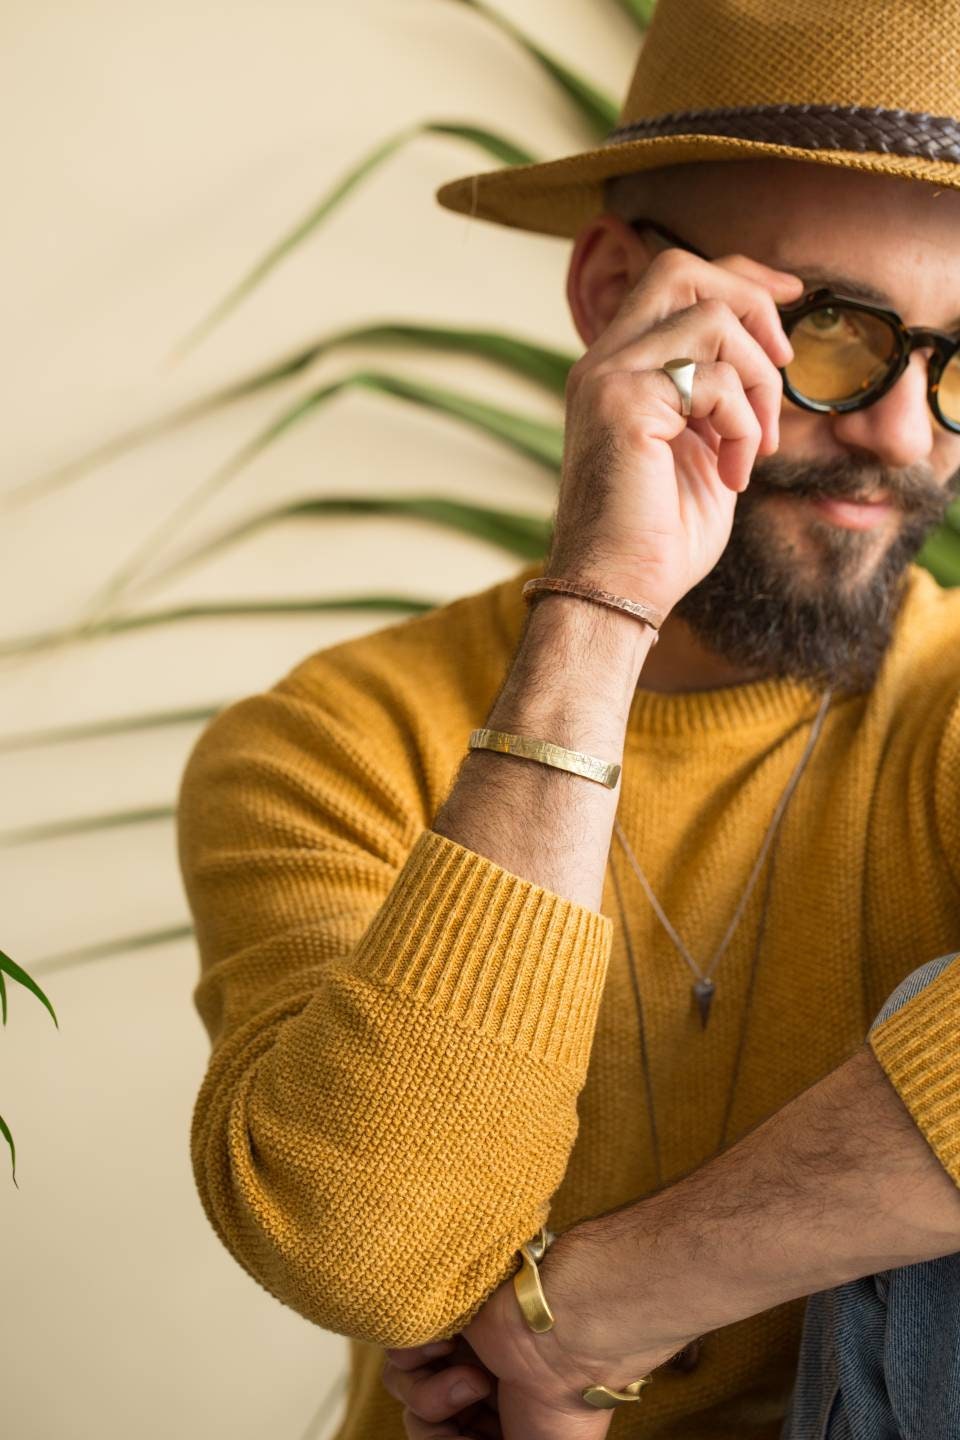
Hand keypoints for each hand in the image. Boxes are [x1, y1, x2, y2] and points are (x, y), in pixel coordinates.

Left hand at [384, 1225, 698, 1438]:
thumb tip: (465, 1434)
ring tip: (474, 1377)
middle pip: (422, 1423)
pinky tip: (451, 1348)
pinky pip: (395, 1352)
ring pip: (405, 1392)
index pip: (449, 1438)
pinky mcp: (439, 1321)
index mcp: (500, 1420)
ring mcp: (456, 1353)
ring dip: (433, 1397)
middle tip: (480, 1403)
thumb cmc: (560, 1407)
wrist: (562, 1341)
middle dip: (441, 1431)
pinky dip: (416, 1359)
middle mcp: (474, 1388)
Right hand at [549, 226, 804, 615]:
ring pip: (712, 321)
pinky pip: (714, 380)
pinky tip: (733, 472)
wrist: (617, 592)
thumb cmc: (658, 539)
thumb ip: (716, 396)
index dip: (740, 277)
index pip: (674, 278)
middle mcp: (603, 363)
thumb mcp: (701, 449)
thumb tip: (766, 355)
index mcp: (617, 369)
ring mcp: (608, 379)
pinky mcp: (623, 404)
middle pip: (681, 269)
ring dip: (759, 383)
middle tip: (783, 365)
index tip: (792, 299)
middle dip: (752, 303)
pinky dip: (742, 425)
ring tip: (755, 445)